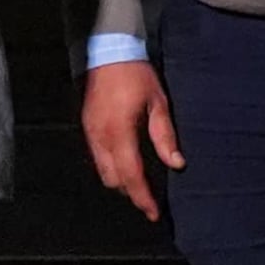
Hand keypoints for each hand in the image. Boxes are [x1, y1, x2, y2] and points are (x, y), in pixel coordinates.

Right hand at [81, 61, 181, 221]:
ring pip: (103, 172)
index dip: (142, 197)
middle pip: (114, 180)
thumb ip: (165, 136)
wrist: (109, 52)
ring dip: (120, 181)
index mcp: (119, 132)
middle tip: (150, 197)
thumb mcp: (158, 103)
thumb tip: (176, 164)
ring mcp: (90, 133)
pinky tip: (126, 163)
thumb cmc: (137, 75)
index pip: (131, 175)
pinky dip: (111, 167)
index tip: (153, 213)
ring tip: (139, 182)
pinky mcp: (87, 127)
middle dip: (131, 191)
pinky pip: (97, 158)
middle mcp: (101, 137)